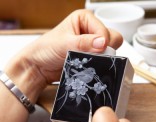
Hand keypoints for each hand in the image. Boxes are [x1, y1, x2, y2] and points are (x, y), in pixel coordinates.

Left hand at [5, 9, 122, 88]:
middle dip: (105, 49)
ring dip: (102, 57)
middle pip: (112, 38)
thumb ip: (84, 43)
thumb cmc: (46, 49)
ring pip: (110, 50)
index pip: (104, 30)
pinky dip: (99, 64)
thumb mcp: (64, 43)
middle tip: (92, 55)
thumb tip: (103, 43)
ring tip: (86, 60)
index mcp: (84, 19)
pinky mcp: (91, 56)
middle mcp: (90, 30)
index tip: (96, 50)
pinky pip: (104, 60)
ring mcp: (92, 45)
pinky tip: (88, 65)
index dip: (102, 41)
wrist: (40, 66)